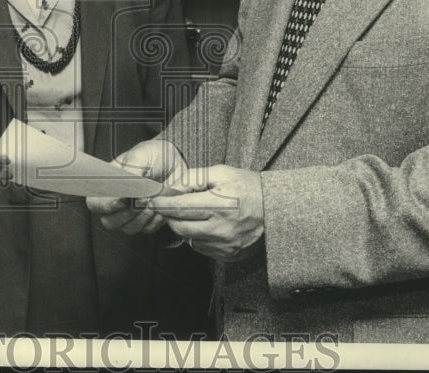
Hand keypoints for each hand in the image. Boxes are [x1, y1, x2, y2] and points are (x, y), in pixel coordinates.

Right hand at [87, 139, 187, 234]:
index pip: (95, 203)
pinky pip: (147, 229)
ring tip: (152, 201)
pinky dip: (154, 220)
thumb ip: (130, 171)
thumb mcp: (139, 156)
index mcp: (108, 184)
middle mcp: (117, 202)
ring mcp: (132, 213)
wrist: (176, 160)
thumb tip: (127, 188)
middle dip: (126, 213)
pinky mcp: (148, 219)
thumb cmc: (154, 155)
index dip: (107, 205)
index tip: (124, 199)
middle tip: (142, 199)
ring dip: (141, 217)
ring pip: (128, 228)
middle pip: (109, 221)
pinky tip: (159, 206)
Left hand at [148, 165, 264, 260]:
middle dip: (170, 217)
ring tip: (194, 214)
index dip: (163, 204)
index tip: (153, 200)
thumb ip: (194, 178)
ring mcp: (225, 245)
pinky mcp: (228, 256)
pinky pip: (202, 248)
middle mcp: (221, 228)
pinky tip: (208, 225)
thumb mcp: (222, 173)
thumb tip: (171, 187)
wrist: (275, 210)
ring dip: (185, 227)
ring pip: (189, 239)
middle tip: (169, 207)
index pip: (180, 207)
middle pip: (179, 227)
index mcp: (219, 205)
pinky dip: (199, 237)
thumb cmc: (248, 187)